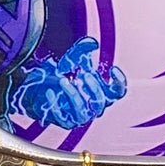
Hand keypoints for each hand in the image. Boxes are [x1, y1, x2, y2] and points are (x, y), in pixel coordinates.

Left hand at [9, 37, 126, 128]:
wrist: (44, 90)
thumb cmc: (66, 76)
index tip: (112, 69)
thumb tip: (92, 43)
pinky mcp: (66, 122)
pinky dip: (55, 105)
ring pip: (83, 112)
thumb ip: (83, 50)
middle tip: (84, 74)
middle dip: (93, 88)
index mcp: (102, 93)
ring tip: (62, 80)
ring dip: (72, 95)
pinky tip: (49, 92)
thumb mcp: (74, 59)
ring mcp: (81, 116)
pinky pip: (63, 117)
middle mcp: (94, 106)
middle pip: (101, 102)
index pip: (118, 92)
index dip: (119, 82)